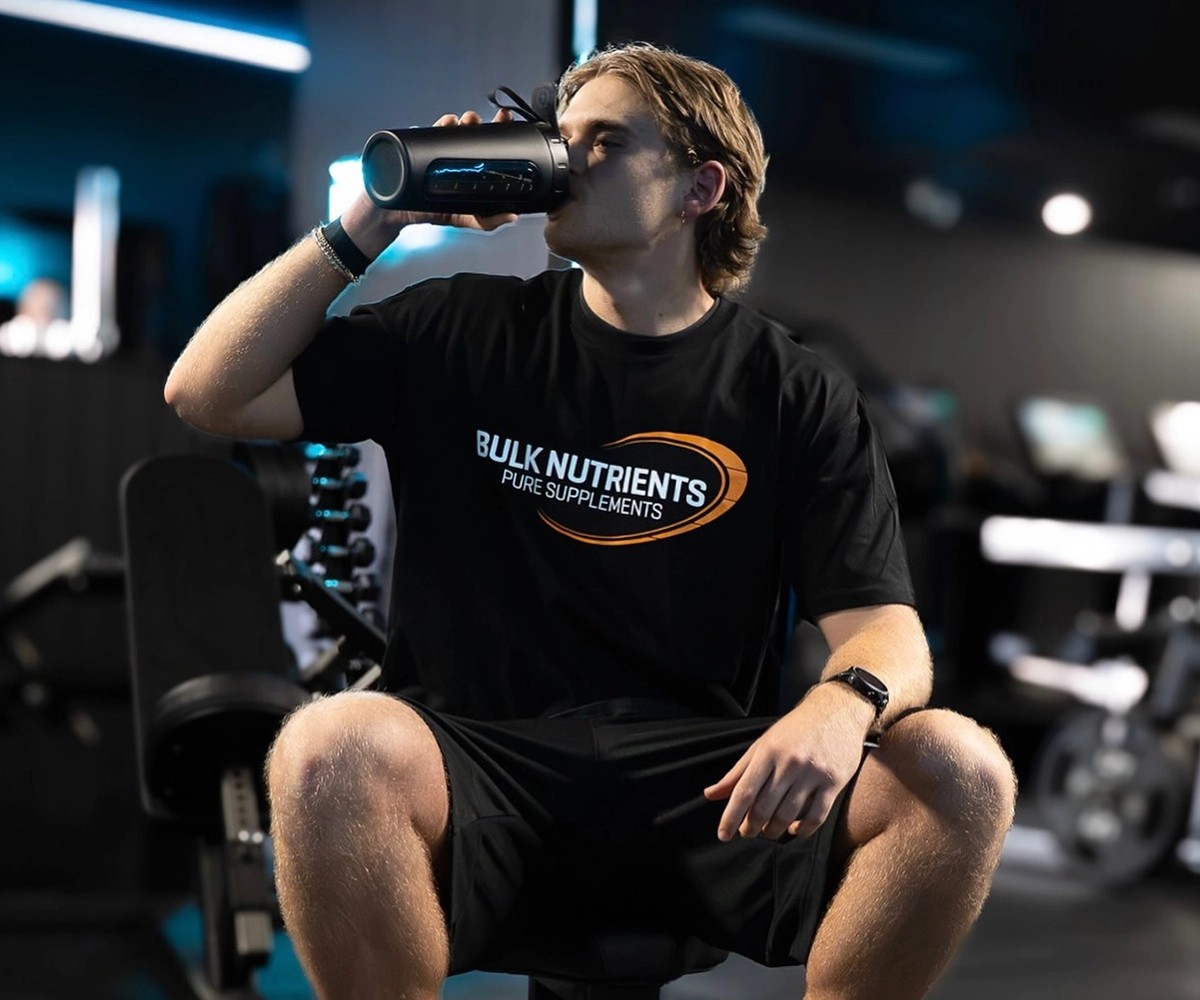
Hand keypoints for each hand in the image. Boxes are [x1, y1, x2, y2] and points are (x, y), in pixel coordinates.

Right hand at [340, 108, 517, 255]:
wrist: (402, 214)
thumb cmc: (434, 212)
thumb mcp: (467, 218)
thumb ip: (489, 220)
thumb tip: (512, 215)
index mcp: (472, 167)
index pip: (488, 145)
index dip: (499, 131)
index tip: (508, 120)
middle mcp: (457, 154)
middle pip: (473, 131)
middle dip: (481, 122)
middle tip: (487, 121)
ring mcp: (440, 149)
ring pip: (456, 127)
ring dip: (464, 120)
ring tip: (468, 121)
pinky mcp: (424, 146)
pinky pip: (434, 130)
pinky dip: (443, 124)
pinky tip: (449, 124)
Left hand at [703, 684, 872, 840]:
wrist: (836, 711)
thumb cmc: (795, 730)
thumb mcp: (763, 745)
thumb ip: (737, 773)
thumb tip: (710, 794)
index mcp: (767, 752)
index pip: (744, 791)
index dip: (731, 817)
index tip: (723, 834)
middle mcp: (788, 763)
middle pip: (764, 808)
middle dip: (751, 827)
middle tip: (748, 832)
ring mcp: (812, 773)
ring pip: (787, 815)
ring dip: (774, 831)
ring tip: (768, 831)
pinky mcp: (833, 782)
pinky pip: (816, 817)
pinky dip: (802, 830)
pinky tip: (794, 829)